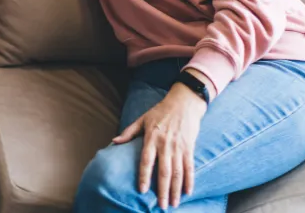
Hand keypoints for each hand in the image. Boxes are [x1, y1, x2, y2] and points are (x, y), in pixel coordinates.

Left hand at [111, 81, 206, 209]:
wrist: (184, 102)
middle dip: (163, 190)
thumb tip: (114, 142)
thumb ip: (129, 132)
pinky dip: (189, 180)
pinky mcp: (189, 147)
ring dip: (176, 189)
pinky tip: (188, 192)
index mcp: (152, 138)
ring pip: (177, 172)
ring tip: (174, 204)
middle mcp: (165, 144)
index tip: (142, 190)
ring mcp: (179, 147)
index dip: (144, 176)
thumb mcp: (143, 118)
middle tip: (162, 206)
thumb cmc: (161, 111)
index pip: (147, 160)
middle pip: (164, 171)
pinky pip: (190, 166)